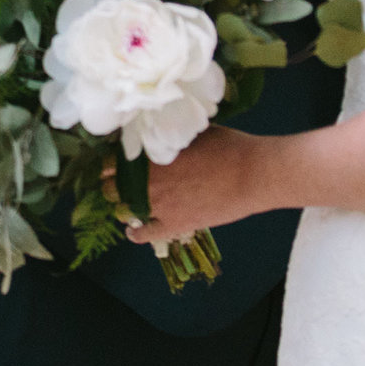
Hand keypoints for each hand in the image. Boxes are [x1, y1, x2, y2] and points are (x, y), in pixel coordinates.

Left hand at [125, 127, 270, 243]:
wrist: (254, 174)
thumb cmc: (229, 146)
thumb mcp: (193, 131)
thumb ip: (168, 135)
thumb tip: (156, 131)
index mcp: (150, 153)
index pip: (111, 159)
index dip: (112, 161)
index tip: (117, 162)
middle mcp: (147, 179)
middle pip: (110, 184)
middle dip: (113, 182)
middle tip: (121, 181)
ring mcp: (158, 205)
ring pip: (121, 208)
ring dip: (122, 204)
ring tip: (128, 201)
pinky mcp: (173, 224)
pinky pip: (142, 234)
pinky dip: (134, 232)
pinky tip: (133, 229)